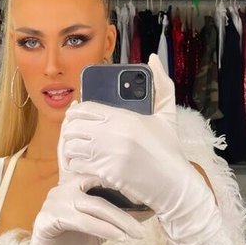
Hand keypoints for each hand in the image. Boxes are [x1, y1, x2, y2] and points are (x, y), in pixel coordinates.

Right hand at [12, 173, 144, 244]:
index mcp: (74, 185)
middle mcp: (63, 188)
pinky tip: (120, 238)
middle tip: (149, 215)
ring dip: (120, 220)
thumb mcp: (101, 230)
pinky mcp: (47, 218)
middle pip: (102, 190)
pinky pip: (81, 221)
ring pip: (95, 206)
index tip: (151, 196)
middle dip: (127, 203)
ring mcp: (53, 201)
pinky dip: (103, 229)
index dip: (127, 185)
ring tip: (138, 233)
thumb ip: (117, 217)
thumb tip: (148, 210)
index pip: (103, 177)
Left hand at [59, 54, 221, 244]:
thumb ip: (161, 85)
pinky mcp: (105, 174)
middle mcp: (113, 133)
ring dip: (72, 149)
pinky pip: (78, 165)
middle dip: (70, 131)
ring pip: (72, 146)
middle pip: (74, 126)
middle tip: (74, 135)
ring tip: (78, 151)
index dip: (75, 112)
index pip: (85, 108)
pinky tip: (84, 166)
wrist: (175, 184)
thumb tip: (154, 59)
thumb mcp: (167, 115)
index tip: (76, 117)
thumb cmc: (170, 150)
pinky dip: (77, 165)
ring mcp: (107, 154)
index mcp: (124, 116)